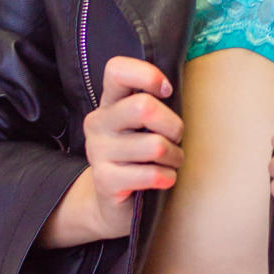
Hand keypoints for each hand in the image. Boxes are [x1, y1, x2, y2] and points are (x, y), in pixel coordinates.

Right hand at [84, 56, 184, 219]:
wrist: (113, 203)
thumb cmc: (139, 156)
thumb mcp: (142, 125)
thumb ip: (153, 104)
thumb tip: (174, 89)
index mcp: (108, 102)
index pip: (117, 69)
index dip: (147, 75)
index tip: (166, 91)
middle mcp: (98, 123)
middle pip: (144, 107)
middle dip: (173, 125)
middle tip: (175, 138)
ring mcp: (98, 151)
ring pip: (155, 145)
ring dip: (174, 156)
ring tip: (170, 162)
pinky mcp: (105, 180)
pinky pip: (151, 174)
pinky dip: (167, 177)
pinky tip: (163, 179)